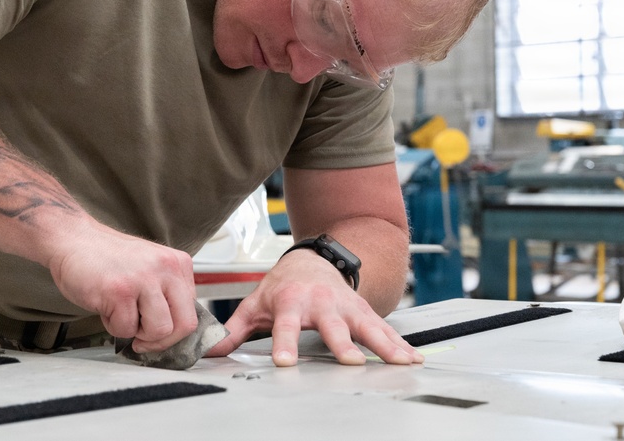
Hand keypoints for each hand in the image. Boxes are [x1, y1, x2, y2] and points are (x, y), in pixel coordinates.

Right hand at [49, 224, 198, 352]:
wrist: (73, 240)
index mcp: (178, 263)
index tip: (160, 337)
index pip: (194, 312)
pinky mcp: (120, 291)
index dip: (175, 332)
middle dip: (161, 340)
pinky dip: (112, 326)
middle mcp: (166, 268)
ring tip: (121, 314)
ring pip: (158, 331)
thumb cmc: (108, 258)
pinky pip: (126, 329)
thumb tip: (177, 333)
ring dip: (136, 333)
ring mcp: (143, 279)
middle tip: (142, 338)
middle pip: (184, 325)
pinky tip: (105, 306)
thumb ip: (166, 294)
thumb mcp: (150, 268)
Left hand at [207, 249, 423, 365]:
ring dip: (383, 345)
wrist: (312, 260)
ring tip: (398, 362)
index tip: (284, 362)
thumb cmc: (283, 286)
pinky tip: (413, 358)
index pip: (286, 326)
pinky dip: (400, 344)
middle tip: (351, 362)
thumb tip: (210, 351)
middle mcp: (321, 304)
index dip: (285, 344)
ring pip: (366, 326)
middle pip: (332, 326)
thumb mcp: (256, 303)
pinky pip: (384, 329)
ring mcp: (346, 307)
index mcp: (291, 302)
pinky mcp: (364, 311)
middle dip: (342, 344)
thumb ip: (234, 329)